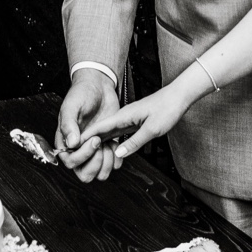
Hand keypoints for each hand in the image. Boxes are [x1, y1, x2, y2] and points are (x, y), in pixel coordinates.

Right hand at [57, 70, 118, 182]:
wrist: (98, 86)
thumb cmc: (81, 93)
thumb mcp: (71, 106)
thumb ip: (68, 125)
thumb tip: (70, 144)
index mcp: (65, 142)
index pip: (70, 162)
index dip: (83, 155)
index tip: (94, 140)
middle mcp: (79, 149)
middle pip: (84, 174)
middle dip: (95, 164)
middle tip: (101, 145)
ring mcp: (93, 150)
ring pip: (98, 173)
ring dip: (106, 163)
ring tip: (109, 145)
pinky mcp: (107, 146)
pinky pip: (112, 164)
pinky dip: (116, 158)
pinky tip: (116, 143)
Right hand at [74, 84, 189, 179]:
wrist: (179, 97)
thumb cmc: (167, 109)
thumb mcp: (152, 129)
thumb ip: (135, 142)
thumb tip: (118, 153)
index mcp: (124, 116)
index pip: (99, 128)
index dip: (85, 137)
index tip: (72, 146)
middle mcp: (123, 117)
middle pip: (100, 131)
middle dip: (88, 141)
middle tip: (75, 154)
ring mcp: (128, 119)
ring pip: (109, 133)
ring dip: (98, 142)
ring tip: (86, 154)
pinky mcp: (134, 122)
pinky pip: (118, 133)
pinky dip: (111, 140)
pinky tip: (107, 148)